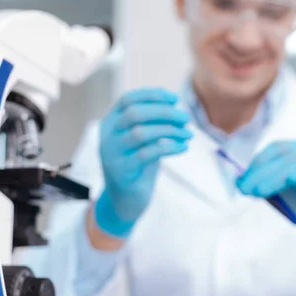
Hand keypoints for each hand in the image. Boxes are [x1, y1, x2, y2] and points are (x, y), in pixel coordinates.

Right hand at [95, 88, 191, 237]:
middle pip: (135, 113)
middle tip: (185, 118)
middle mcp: (107, 136)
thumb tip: (174, 105)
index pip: (128, 99)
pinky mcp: (121, 171)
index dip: (152, 95)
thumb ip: (152, 122)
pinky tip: (183, 147)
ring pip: (140, 133)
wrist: (126, 200)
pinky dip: (169, 148)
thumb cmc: (138, 165)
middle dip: (164, 112)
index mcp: (110, 123)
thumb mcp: (143, 139)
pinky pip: (147, 154)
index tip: (175, 99)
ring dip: (169, 130)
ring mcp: (112, 153)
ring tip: (188, 133)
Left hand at [236, 139, 295, 229]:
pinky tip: (291, 178)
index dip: (257, 163)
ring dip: (276, 176)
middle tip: (245, 189)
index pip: (275, 149)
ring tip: (259, 191)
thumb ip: (264, 187)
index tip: (241, 181)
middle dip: (261, 171)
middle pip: (284, 153)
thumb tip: (238, 182)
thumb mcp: (282, 196)